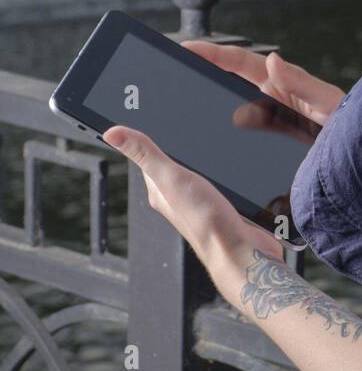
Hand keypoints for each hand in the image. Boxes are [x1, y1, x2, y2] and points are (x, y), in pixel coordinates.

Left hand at [101, 125, 281, 264]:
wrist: (240, 249)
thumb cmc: (205, 223)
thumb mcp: (171, 177)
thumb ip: (146, 153)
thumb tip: (112, 132)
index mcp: (160, 190)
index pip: (148, 159)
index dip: (149, 140)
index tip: (147, 120)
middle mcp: (177, 197)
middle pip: (174, 165)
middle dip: (181, 148)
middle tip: (184, 129)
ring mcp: (200, 202)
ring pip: (197, 174)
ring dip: (204, 161)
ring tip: (207, 147)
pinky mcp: (221, 206)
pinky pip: (217, 183)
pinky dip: (222, 174)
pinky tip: (230, 169)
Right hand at [180, 40, 345, 146]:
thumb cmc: (354, 126)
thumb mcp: (330, 103)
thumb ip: (303, 83)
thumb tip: (273, 62)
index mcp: (283, 83)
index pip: (241, 62)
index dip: (213, 53)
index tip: (187, 47)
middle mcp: (273, 101)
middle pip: (228, 83)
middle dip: (200, 74)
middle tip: (171, 72)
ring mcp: (270, 124)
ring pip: (230, 113)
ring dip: (207, 107)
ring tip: (178, 107)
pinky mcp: (269, 148)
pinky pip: (240, 140)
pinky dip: (222, 139)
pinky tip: (206, 146)